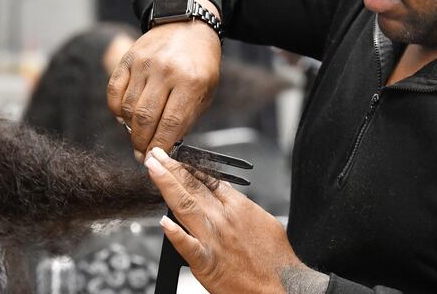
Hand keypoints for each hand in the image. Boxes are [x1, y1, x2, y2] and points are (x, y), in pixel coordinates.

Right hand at [107, 0, 221, 159]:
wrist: (188, 25)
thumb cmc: (200, 63)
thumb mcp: (206, 91)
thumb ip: (186, 118)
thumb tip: (165, 146)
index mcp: (191, 82)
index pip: (170, 124)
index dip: (159, 147)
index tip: (154, 159)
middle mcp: (166, 71)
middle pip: (145, 118)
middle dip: (141, 143)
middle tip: (142, 154)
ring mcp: (144, 63)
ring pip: (128, 108)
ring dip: (129, 128)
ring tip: (136, 135)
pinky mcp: (129, 58)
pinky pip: (114, 91)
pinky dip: (116, 110)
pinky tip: (124, 117)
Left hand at [144, 147, 328, 293]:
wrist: (283, 285)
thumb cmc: (276, 258)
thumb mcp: (263, 220)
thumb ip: (240, 204)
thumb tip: (225, 190)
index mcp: (238, 207)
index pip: (207, 180)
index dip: (188, 167)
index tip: (175, 157)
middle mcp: (223, 219)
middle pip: (192, 187)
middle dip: (171, 168)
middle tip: (156, 154)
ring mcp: (213, 239)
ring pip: (184, 205)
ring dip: (166, 184)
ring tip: (153, 169)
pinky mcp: (207, 262)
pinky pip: (187, 246)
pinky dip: (175, 234)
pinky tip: (163, 222)